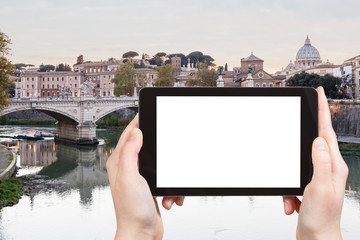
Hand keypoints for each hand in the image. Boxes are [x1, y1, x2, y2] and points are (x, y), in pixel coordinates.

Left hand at [106, 115, 183, 239]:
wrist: (142, 234)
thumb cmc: (132, 211)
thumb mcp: (130, 178)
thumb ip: (130, 153)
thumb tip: (136, 132)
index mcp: (120, 162)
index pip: (128, 134)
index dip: (138, 121)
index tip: (148, 111)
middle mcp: (128, 167)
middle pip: (146, 145)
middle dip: (161, 149)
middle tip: (169, 146)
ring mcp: (140, 176)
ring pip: (160, 162)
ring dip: (169, 175)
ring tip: (167, 190)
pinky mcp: (150, 186)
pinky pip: (166, 177)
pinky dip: (171, 187)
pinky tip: (169, 198)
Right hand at [283, 87, 347, 239]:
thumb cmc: (322, 220)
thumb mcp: (319, 189)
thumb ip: (320, 163)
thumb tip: (318, 141)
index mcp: (333, 166)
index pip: (327, 132)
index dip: (323, 111)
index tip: (319, 94)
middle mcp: (328, 169)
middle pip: (314, 142)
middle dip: (305, 134)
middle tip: (303, 117)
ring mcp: (318, 178)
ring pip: (298, 163)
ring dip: (290, 181)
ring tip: (293, 200)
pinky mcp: (308, 186)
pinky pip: (293, 180)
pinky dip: (288, 193)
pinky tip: (292, 205)